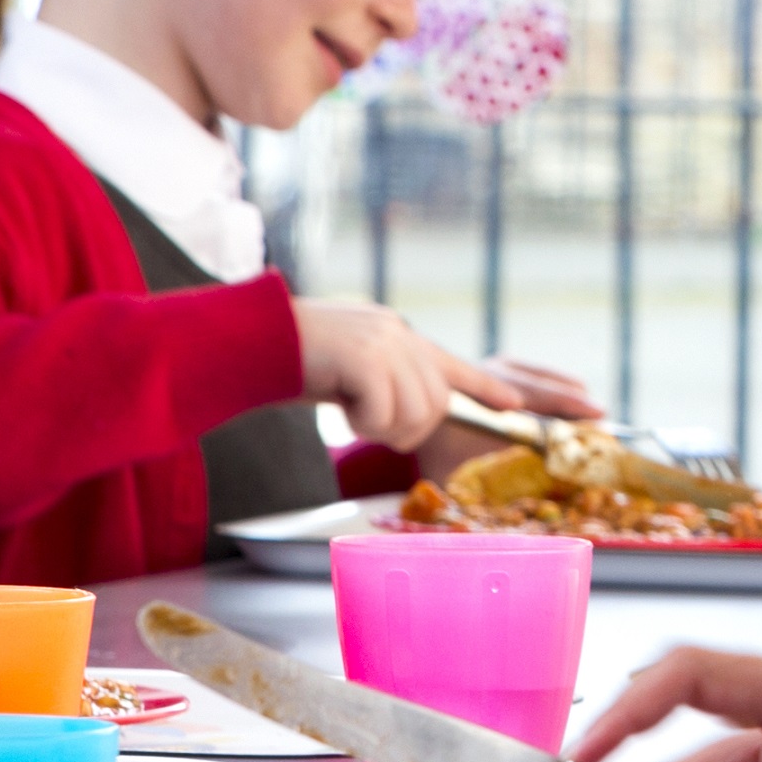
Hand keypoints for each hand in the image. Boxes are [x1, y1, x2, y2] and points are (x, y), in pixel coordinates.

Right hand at [291, 305, 600, 453]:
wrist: (246, 341)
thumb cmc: (286, 360)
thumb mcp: (345, 368)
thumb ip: (381, 378)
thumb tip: (409, 411)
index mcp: (392, 333)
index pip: (450, 364)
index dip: (485, 387)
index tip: (514, 404)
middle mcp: (395, 333)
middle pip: (436, 401)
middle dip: (409, 428)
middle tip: (369, 427)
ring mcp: (382, 343)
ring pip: (416, 411)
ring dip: (384, 428)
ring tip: (351, 416)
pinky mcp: (365, 358)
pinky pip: (385, 413)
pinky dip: (363, 423)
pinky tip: (339, 409)